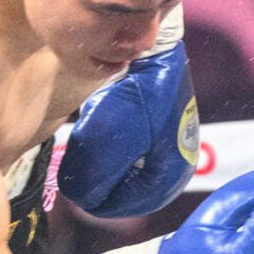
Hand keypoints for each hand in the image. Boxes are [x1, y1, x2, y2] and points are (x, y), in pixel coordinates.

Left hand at [59, 11, 198, 217]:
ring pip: (131, 166)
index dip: (97, 200)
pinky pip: (135, 146)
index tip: (74, 191)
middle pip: (131, 187)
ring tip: (86, 148)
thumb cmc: (132, 96)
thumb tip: (81, 197)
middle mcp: (179, 162)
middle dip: (101, 180)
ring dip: (106, 161)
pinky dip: (114, 144)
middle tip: (77, 173)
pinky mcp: (165, 123)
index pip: (128, 203)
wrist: (151, 49)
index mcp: (171, 175)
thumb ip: (92, 178)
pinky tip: (100, 129)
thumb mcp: (106, 142)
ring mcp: (174, 141)